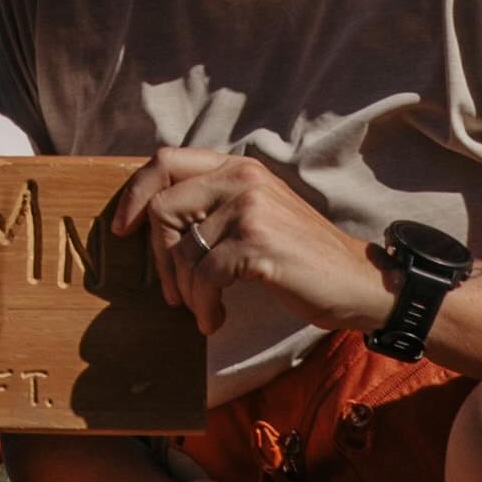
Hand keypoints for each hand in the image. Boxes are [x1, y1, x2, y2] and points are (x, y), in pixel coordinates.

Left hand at [110, 147, 385, 341]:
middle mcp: (242, 177)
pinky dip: (203, 306)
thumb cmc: (300, 257)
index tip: (122, 231)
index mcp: (238, 166)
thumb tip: (151, 222)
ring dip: (186, 291)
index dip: (134, 193)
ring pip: (183, 249)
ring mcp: (250, 208)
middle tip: (172, 292)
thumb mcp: (256, 215)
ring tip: (203, 309)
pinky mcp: (258, 242)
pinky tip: (215, 320)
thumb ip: (214, 206)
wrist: (359, 282)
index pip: (165, 160)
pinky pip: (205, 277)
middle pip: (163, 207)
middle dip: (159, 258)